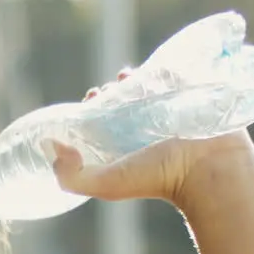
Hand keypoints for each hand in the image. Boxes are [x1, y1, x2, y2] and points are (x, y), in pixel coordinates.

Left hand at [51, 72, 253, 217]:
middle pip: (123, 102)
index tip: (91, 98)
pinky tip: (151, 68)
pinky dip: (162, 69)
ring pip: (146, 88)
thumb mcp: (105, 184)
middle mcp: (145, 131)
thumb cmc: (156, 179)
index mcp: (125, 148)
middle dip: (111, 91)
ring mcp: (170, 113)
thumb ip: (70, 176)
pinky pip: (174, 76)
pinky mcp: (190, 98)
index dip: (92, 107)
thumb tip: (48, 144)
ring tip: (126, 77)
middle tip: (107, 89)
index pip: (104, 122)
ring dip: (133, 78)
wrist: (205, 171)